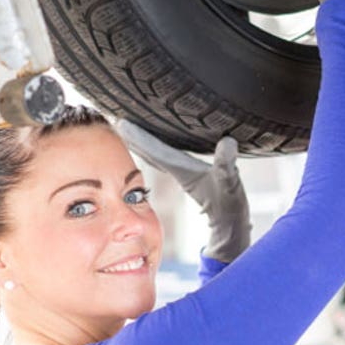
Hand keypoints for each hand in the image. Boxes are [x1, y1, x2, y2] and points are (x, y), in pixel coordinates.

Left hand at [116, 121, 250, 262]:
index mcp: (182, 170)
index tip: (122, 123)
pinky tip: (152, 143)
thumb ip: (226, 164)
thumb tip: (227, 142)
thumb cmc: (229, 206)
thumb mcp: (230, 182)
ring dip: (141, 142)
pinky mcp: (186, 174)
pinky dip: (154, 148)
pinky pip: (163, 157)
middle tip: (115, 119)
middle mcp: (177, 170)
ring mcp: (180, 173)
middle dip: (133, 136)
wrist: (229, 224)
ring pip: (153, 154)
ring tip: (127, 128)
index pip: (155, 150)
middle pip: (148, 151)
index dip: (140, 137)